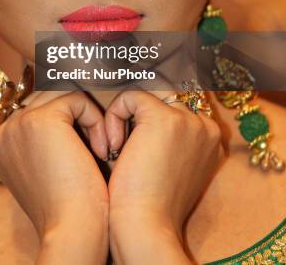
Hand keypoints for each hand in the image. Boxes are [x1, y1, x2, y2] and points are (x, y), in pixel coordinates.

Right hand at [0, 90, 108, 262]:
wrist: (72, 229)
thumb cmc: (67, 206)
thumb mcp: (46, 168)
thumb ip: (42, 142)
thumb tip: (65, 113)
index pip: (33, 107)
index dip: (64, 118)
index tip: (83, 145)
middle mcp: (2, 131)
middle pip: (46, 97)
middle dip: (74, 114)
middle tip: (95, 146)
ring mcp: (19, 123)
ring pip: (62, 94)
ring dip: (86, 116)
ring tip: (99, 148)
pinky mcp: (42, 119)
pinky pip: (77, 99)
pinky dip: (95, 119)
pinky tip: (100, 149)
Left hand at [105, 89, 223, 261]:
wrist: (147, 227)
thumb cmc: (151, 205)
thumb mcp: (168, 165)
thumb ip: (167, 140)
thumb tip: (143, 115)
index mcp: (212, 140)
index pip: (177, 108)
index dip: (148, 121)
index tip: (132, 144)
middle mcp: (206, 127)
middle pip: (162, 98)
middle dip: (138, 117)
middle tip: (122, 146)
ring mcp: (188, 120)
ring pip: (146, 97)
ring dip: (126, 117)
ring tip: (116, 149)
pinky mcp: (164, 118)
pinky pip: (130, 98)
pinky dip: (114, 116)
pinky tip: (113, 148)